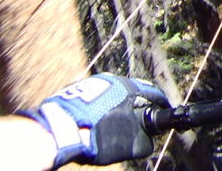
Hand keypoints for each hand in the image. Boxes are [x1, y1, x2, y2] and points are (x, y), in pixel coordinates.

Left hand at [18, 73, 169, 167]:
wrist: (58, 132)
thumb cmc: (97, 135)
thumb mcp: (127, 143)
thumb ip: (143, 139)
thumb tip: (147, 140)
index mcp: (128, 87)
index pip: (153, 93)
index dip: (160, 103)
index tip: (163, 110)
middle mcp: (112, 80)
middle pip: (132, 92)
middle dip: (137, 106)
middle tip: (139, 120)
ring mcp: (92, 83)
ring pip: (112, 94)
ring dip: (117, 107)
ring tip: (114, 124)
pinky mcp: (75, 90)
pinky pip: (94, 98)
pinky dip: (99, 108)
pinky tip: (95, 122)